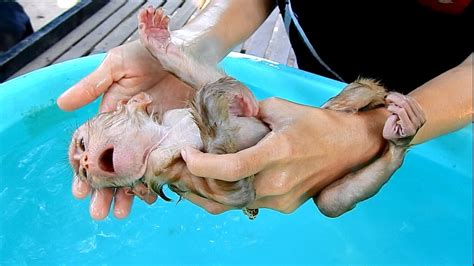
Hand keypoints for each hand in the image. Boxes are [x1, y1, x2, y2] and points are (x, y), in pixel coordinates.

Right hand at [58, 40, 193, 218]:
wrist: (185, 51)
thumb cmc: (147, 54)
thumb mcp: (117, 67)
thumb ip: (93, 86)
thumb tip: (61, 105)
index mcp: (112, 118)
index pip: (94, 150)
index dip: (85, 170)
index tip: (80, 191)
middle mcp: (130, 133)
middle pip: (114, 167)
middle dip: (105, 190)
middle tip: (98, 213)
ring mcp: (152, 138)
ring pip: (137, 170)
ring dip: (128, 192)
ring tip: (121, 214)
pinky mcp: (174, 139)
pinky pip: (163, 163)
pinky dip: (157, 180)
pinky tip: (151, 197)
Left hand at [180, 97, 388, 213]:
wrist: (350, 147)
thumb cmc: (318, 125)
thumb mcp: (281, 109)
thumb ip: (250, 114)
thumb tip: (226, 118)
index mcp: (278, 153)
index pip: (232, 168)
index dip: (202, 166)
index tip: (187, 154)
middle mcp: (278, 182)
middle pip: (225, 193)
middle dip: (195, 184)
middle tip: (177, 170)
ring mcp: (282, 200)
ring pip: (234, 204)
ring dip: (208, 193)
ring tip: (189, 179)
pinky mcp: (285, 207)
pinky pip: (248, 205)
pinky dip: (228, 197)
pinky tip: (215, 185)